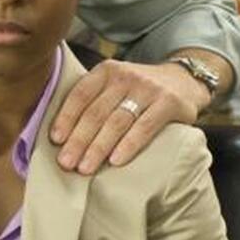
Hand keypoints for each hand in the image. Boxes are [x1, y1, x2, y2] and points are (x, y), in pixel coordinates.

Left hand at [49, 59, 211, 173]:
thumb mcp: (114, 85)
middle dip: (78, 140)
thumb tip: (59, 138)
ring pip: (117, 121)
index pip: (80, 94)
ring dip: (98, 147)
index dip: (66, 118)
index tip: (55, 141)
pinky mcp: (169, 103)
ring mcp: (148, 88)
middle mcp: (125, 76)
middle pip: (96, 112)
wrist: (183, 81)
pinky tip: (115, 161)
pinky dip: (128, 145)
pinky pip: (145, 127)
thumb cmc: (138, 92)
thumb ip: (93, 101)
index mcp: (106, 71)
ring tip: (85, 168)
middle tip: (66, 163)